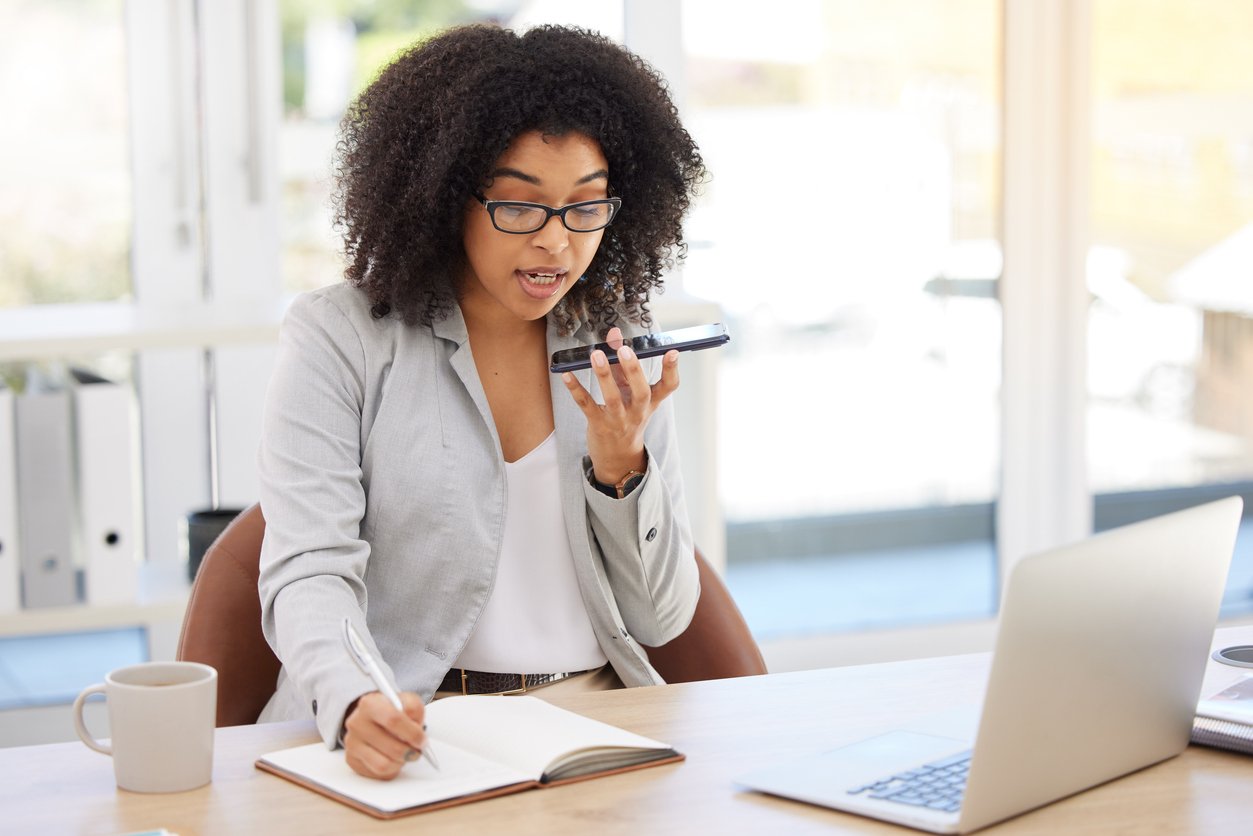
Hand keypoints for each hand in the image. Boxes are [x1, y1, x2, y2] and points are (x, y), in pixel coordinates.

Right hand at [342, 691, 427, 779]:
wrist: (373, 717)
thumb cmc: (392, 710)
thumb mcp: (406, 701)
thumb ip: (414, 709)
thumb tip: (416, 727)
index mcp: (369, 704)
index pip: (394, 720)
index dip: (413, 733)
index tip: (422, 740)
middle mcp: (356, 723)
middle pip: (392, 748)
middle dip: (410, 752)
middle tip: (416, 750)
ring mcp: (352, 743)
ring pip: (384, 765)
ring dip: (400, 762)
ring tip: (404, 753)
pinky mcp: (352, 760)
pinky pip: (378, 774)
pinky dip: (391, 769)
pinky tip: (392, 757)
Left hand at [561, 326, 679, 483]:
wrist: (617, 455)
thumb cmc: (625, 415)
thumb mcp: (630, 392)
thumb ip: (621, 363)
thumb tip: (613, 334)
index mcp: (650, 402)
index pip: (669, 387)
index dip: (672, 369)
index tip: (672, 351)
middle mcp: (638, 412)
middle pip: (641, 392)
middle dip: (633, 370)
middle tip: (625, 350)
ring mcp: (619, 420)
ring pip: (613, 399)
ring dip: (604, 376)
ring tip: (596, 355)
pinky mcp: (599, 425)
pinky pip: (587, 406)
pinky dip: (576, 390)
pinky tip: (567, 375)